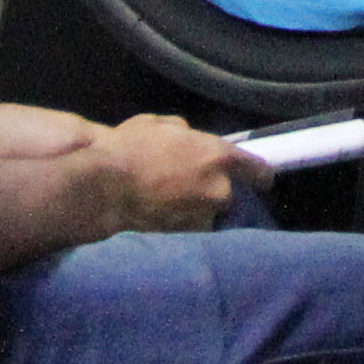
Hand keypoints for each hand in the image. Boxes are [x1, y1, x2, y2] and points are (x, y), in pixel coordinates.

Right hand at [96, 114, 257, 233]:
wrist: (104, 190)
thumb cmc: (129, 150)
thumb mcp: (159, 125)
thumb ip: (185, 133)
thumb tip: (190, 138)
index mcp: (218, 155)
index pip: (257, 169)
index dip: (258, 174)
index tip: (258, 179)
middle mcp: (220, 189)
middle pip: (228, 194)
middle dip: (212, 191)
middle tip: (186, 186)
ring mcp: (205, 217)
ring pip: (208, 214)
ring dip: (196, 210)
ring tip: (167, 204)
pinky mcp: (187, 239)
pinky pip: (191, 230)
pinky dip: (181, 225)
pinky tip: (160, 218)